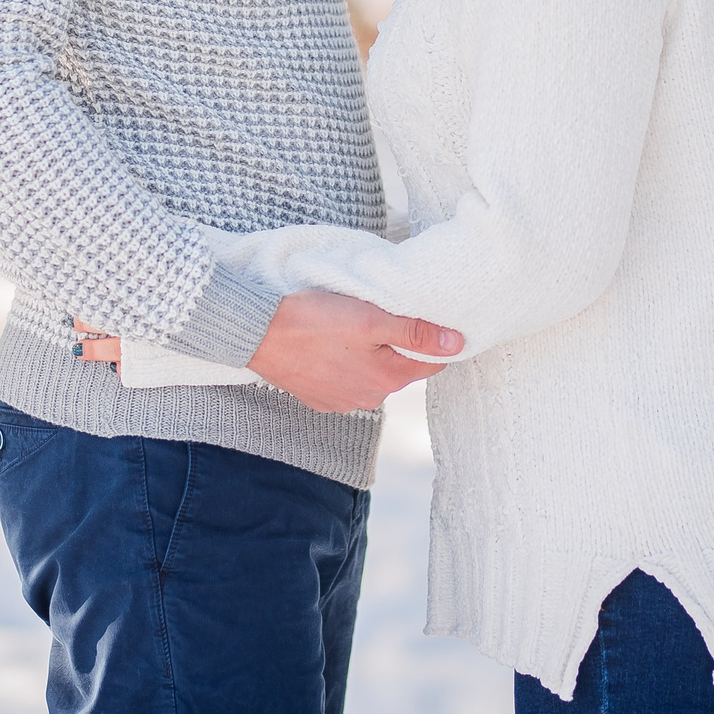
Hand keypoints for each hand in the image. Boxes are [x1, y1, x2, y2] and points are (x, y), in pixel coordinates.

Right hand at [248, 289, 461, 413]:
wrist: (256, 333)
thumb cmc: (313, 321)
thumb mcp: (370, 319)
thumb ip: (415, 332)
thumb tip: (457, 343)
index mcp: (387, 380)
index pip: (432, 363)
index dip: (434, 337)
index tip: (423, 315)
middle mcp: (368, 399)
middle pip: (401, 367)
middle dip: (398, 342)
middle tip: (381, 311)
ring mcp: (341, 401)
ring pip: (372, 372)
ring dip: (370, 352)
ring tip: (351, 324)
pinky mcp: (319, 397)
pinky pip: (346, 378)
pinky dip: (345, 361)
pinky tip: (330, 342)